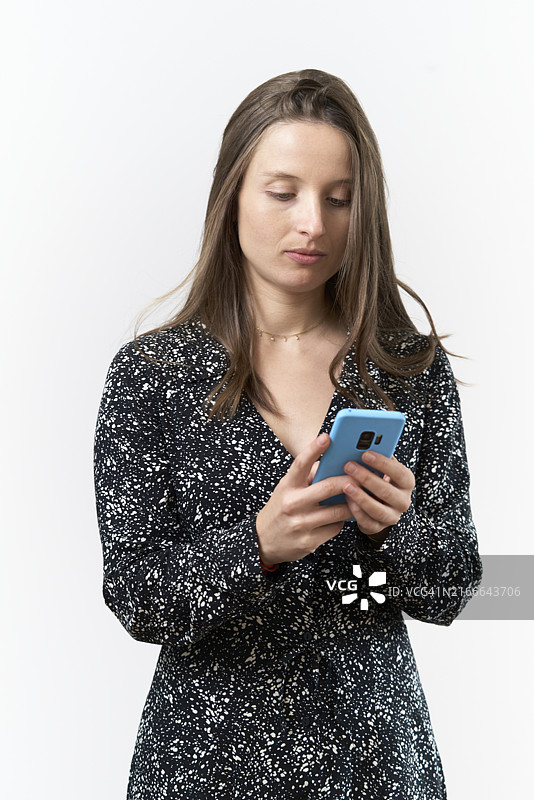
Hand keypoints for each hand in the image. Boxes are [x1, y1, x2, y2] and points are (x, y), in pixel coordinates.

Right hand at [256, 433, 353, 564]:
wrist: (264, 541)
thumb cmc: (280, 510)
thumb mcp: (286, 489)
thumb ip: (306, 475)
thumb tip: (330, 461)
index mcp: (287, 487)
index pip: (300, 464)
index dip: (314, 449)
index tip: (327, 437)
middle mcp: (293, 504)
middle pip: (327, 488)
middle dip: (348, 481)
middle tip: (361, 476)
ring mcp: (301, 524)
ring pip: (337, 511)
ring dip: (351, 503)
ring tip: (358, 497)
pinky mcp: (310, 541)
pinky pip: (335, 527)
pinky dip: (341, 521)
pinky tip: (340, 517)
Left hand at [342, 452, 414, 538]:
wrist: (379, 505)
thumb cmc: (378, 480)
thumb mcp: (382, 469)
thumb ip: (377, 458)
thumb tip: (362, 444)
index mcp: (406, 482)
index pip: (399, 472)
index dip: (382, 463)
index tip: (365, 453)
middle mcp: (403, 501)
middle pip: (387, 491)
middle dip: (367, 478)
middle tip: (349, 466)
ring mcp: (392, 516)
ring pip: (377, 509)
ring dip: (360, 496)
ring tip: (346, 485)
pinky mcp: (378, 527)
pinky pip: (367, 522)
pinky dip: (356, 511)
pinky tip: (346, 500)